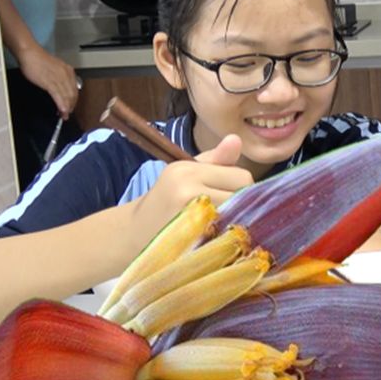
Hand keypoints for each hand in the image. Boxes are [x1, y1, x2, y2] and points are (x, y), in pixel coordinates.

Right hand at [19, 49, 79, 117]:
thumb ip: (60, 77)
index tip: (71, 106)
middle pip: (72, 94)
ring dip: (66, 108)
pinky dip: (61, 104)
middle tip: (67, 114)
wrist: (30, 53)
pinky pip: (58, 96)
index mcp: (68, 71)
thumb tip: (61, 89)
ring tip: (64, 115)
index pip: (74, 89)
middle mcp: (66, 75)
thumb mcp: (55, 68)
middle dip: (71, 106)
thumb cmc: (39, 60)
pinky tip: (62, 110)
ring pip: (66, 96)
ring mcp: (59, 79)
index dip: (73, 100)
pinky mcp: (50, 82)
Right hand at [125, 135, 252, 255]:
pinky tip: (214, 236)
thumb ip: (216, 159)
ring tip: (218, 222)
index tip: (226, 193)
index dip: (240, 186)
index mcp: (187, 170)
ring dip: (236, 220)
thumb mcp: (188, 172)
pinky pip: (228, 236)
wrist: (136, 232)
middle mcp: (187, 190)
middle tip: (223, 210)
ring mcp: (189, 217)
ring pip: (240, 216)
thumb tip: (236, 139)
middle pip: (244, 196)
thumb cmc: (168, 199)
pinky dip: (227, 237)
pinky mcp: (192, 240)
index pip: (242, 176)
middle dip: (241, 203)